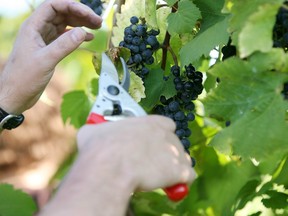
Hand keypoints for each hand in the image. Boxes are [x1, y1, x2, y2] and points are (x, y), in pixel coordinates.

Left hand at [0, 0, 101, 113]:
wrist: (16, 95)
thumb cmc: (24, 78)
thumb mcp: (45, 61)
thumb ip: (64, 45)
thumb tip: (83, 32)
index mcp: (32, 27)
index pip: (53, 6)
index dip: (72, 6)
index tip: (88, 14)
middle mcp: (38, 30)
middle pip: (61, 13)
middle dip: (80, 15)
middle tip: (97, 22)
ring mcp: (44, 39)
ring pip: (65, 25)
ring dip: (80, 24)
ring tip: (96, 27)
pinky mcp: (49, 49)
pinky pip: (65, 37)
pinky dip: (77, 36)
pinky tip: (88, 39)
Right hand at [77, 115, 194, 190]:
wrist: (110, 167)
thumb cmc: (101, 148)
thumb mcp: (94, 131)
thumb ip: (99, 129)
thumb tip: (92, 131)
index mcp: (150, 123)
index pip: (166, 125)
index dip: (161, 135)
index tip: (152, 143)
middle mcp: (166, 134)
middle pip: (174, 143)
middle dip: (166, 153)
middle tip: (152, 163)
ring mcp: (174, 152)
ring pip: (182, 159)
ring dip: (174, 166)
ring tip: (160, 176)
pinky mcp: (179, 171)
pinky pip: (188, 176)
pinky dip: (181, 181)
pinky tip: (171, 185)